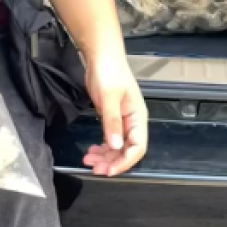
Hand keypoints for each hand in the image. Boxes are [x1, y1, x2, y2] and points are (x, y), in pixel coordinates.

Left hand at [82, 53, 147, 176]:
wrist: (101, 56)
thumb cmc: (109, 71)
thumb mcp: (109, 96)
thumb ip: (112, 122)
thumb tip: (115, 145)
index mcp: (138, 117)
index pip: (138, 147)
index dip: (125, 161)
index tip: (109, 170)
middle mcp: (132, 122)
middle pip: (127, 150)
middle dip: (112, 162)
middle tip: (94, 168)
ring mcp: (122, 121)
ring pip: (117, 147)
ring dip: (105, 157)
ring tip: (89, 160)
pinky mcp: (112, 118)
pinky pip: (110, 139)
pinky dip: (102, 148)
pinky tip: (92, 150)